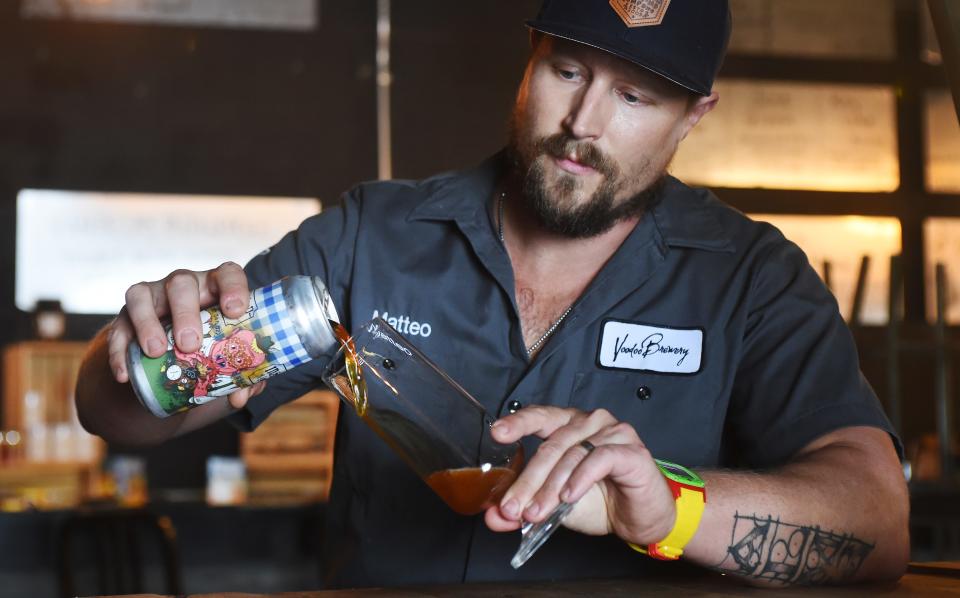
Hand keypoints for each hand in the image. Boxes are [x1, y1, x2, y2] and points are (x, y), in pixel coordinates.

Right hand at [106, 261, 263, 408]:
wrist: (171, 368)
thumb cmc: (210, 355)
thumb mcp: (228, 364)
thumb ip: (242, 377)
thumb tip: (242, 395)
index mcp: (216, 290)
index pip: (227, 274)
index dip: (232, 287)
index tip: (235, 311)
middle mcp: (184, 287)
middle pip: (182, 283)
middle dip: (185, 312)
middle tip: (189, 344)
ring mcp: (152, 298)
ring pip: (142, 294)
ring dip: (147, 323)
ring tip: (155, 352)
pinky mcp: (125, 317)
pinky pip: (118, 327)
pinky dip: (120, 351)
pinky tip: (125, 374)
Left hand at [485, 406, 676, 546]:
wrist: (641, 519)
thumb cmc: (601, 502)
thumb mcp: (555, 507)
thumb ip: (525, 507)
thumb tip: (493, 516)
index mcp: (569, 425)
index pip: (540, 416)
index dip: (518, 423)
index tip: (497, 433)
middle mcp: (591, 422)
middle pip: (552, 445)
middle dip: (528, 480)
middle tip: (512, 507)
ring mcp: (613, 433)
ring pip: (572, 455)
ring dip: (550, 487)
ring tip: (536, 512)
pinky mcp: (631, 451)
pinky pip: (600, 459)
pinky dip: (581, 479)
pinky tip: (569, 496)